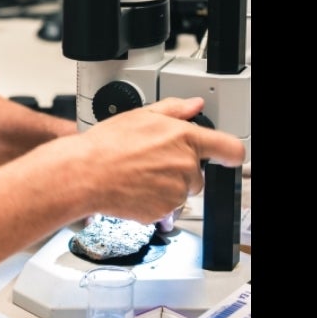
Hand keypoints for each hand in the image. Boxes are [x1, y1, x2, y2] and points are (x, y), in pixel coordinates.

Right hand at [74, 96, 244, 224]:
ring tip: (137, 175)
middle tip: (151, 163)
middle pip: (197, 174)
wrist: (85, 175)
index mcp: (184, 139)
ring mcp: (175, 192)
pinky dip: (152, 202)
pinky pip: (165, 208)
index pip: (229, 148)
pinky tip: (134, 189)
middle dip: (180, 171)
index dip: (231, 153)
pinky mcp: (163, 212)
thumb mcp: (140, 115)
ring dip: (165, 187)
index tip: (230, 156)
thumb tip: (193, 105)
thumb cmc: (106, 145)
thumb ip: (174, 110)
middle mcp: (185, 167)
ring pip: (180, 193)